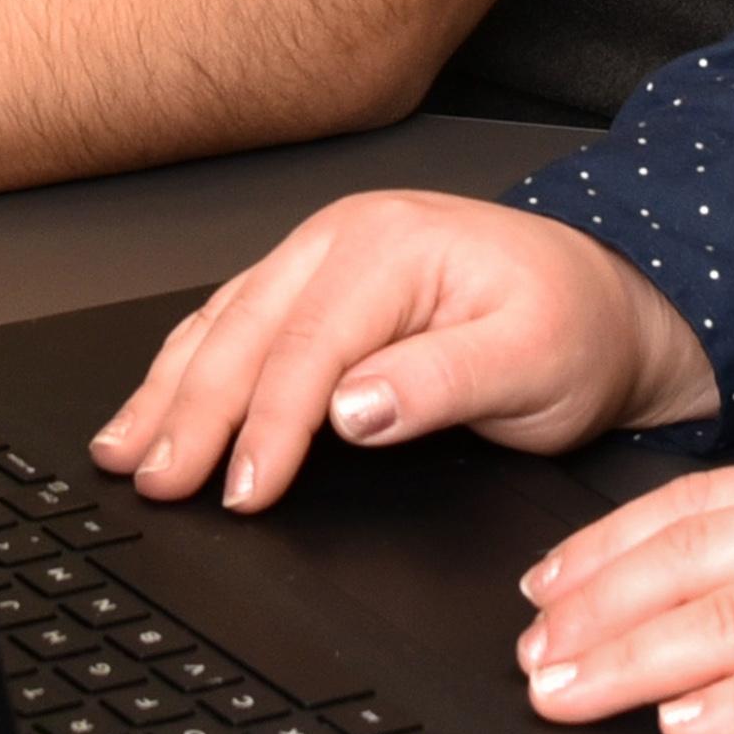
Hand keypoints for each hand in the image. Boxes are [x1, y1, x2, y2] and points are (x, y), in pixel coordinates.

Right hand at [86, 191, 720, 513]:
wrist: (609, 298)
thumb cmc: (576, 326)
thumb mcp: (534, 361)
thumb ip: (440, 384)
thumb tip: (350, 410)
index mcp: (392, 249)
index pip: (308, 349)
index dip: (267, 425)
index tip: (242, 492)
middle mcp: (344, 242)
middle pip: (246, 333)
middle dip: (190, 412)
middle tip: (153, 480)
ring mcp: (323, 260)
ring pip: (224, 325)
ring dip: (169, 390)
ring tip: (125, 450)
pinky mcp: (317, 288)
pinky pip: (235, 325)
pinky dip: (188, 369)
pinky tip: (157, 404)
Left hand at [513, 461, 733, 733]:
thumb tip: (680, 592)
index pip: (690, 509)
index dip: (605, 545)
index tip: (543, 585)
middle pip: (688, 562)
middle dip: (597, 610)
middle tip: (533, 656)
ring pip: (724, 621)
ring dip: (633, 662)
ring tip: (571, 694)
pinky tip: (684, 727)